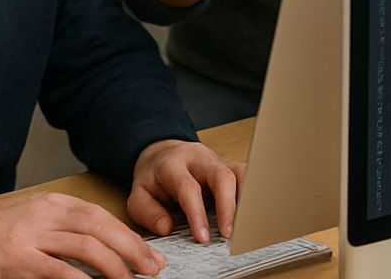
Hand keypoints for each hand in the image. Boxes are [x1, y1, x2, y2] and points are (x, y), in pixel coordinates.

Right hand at [0, 191, 163, 278]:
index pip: (100, 216)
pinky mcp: (16, 260)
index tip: (150, 255)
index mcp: (49, 202)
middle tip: (152, 270)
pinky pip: (59, 272)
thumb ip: (58, 230)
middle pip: (100, 228)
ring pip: (86, 248)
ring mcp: (30, 237)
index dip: (129, 236)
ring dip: (115, 268)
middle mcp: (43, 214)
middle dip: (132, 250)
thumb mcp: (26, 220)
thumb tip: (96, 251)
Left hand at [128, 139, 245, 243]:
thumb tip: (167, 227)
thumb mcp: (138, 194)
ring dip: (246, 200)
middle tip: (229, 235)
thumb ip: (147, 212)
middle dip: (229, 207)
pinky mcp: (229, 166)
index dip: (197, 214)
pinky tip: (251, 215)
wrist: (162, 153)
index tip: (203, 238)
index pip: (188, 187)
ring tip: (246, 226)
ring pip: (240, 173)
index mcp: (173, 165)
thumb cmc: (153, 178)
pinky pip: (247, 176)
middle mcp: (198, 158)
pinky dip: (252, 195)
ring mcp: (217, 160)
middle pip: (221, 175)